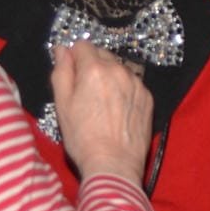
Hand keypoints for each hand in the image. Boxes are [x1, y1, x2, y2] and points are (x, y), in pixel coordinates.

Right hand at [50, 43, 152, 184]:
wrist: (114, 164)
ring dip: (109, 77)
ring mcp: (137, 83)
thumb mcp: (62, 104)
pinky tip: (117, 110)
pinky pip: (132, 83)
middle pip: (102, 54)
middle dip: (91, 66)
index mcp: (95, 69)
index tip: (71, 74)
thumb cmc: (82, 137)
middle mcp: (119, 70)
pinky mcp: (148, 98)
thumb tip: (61, 50)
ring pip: (118, 68)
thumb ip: (61, 71)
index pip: (82, 45)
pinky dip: (124, 89)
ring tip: (102, 103)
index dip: (73, 58)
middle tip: (85, 92)